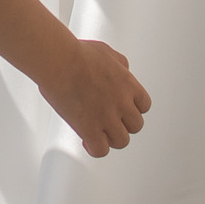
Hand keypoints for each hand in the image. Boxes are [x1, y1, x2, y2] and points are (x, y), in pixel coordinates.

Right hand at [47, 38, 149, 159]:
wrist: (60, 62)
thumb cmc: (78, 54)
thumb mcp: (108, 53)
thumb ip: (120, 64)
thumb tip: (123, 70)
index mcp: (128, 85)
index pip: (144, 106)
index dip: (133, 109)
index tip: (123, 110)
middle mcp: (122, 103)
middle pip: (135, 126)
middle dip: (123, 124)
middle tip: (110, 122)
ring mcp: (107, 118)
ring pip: (121, 141)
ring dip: (110, 138)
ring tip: (99, 133)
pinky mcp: (90, 129)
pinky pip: (101, 150)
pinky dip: (94, 149)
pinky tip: (86, 141)